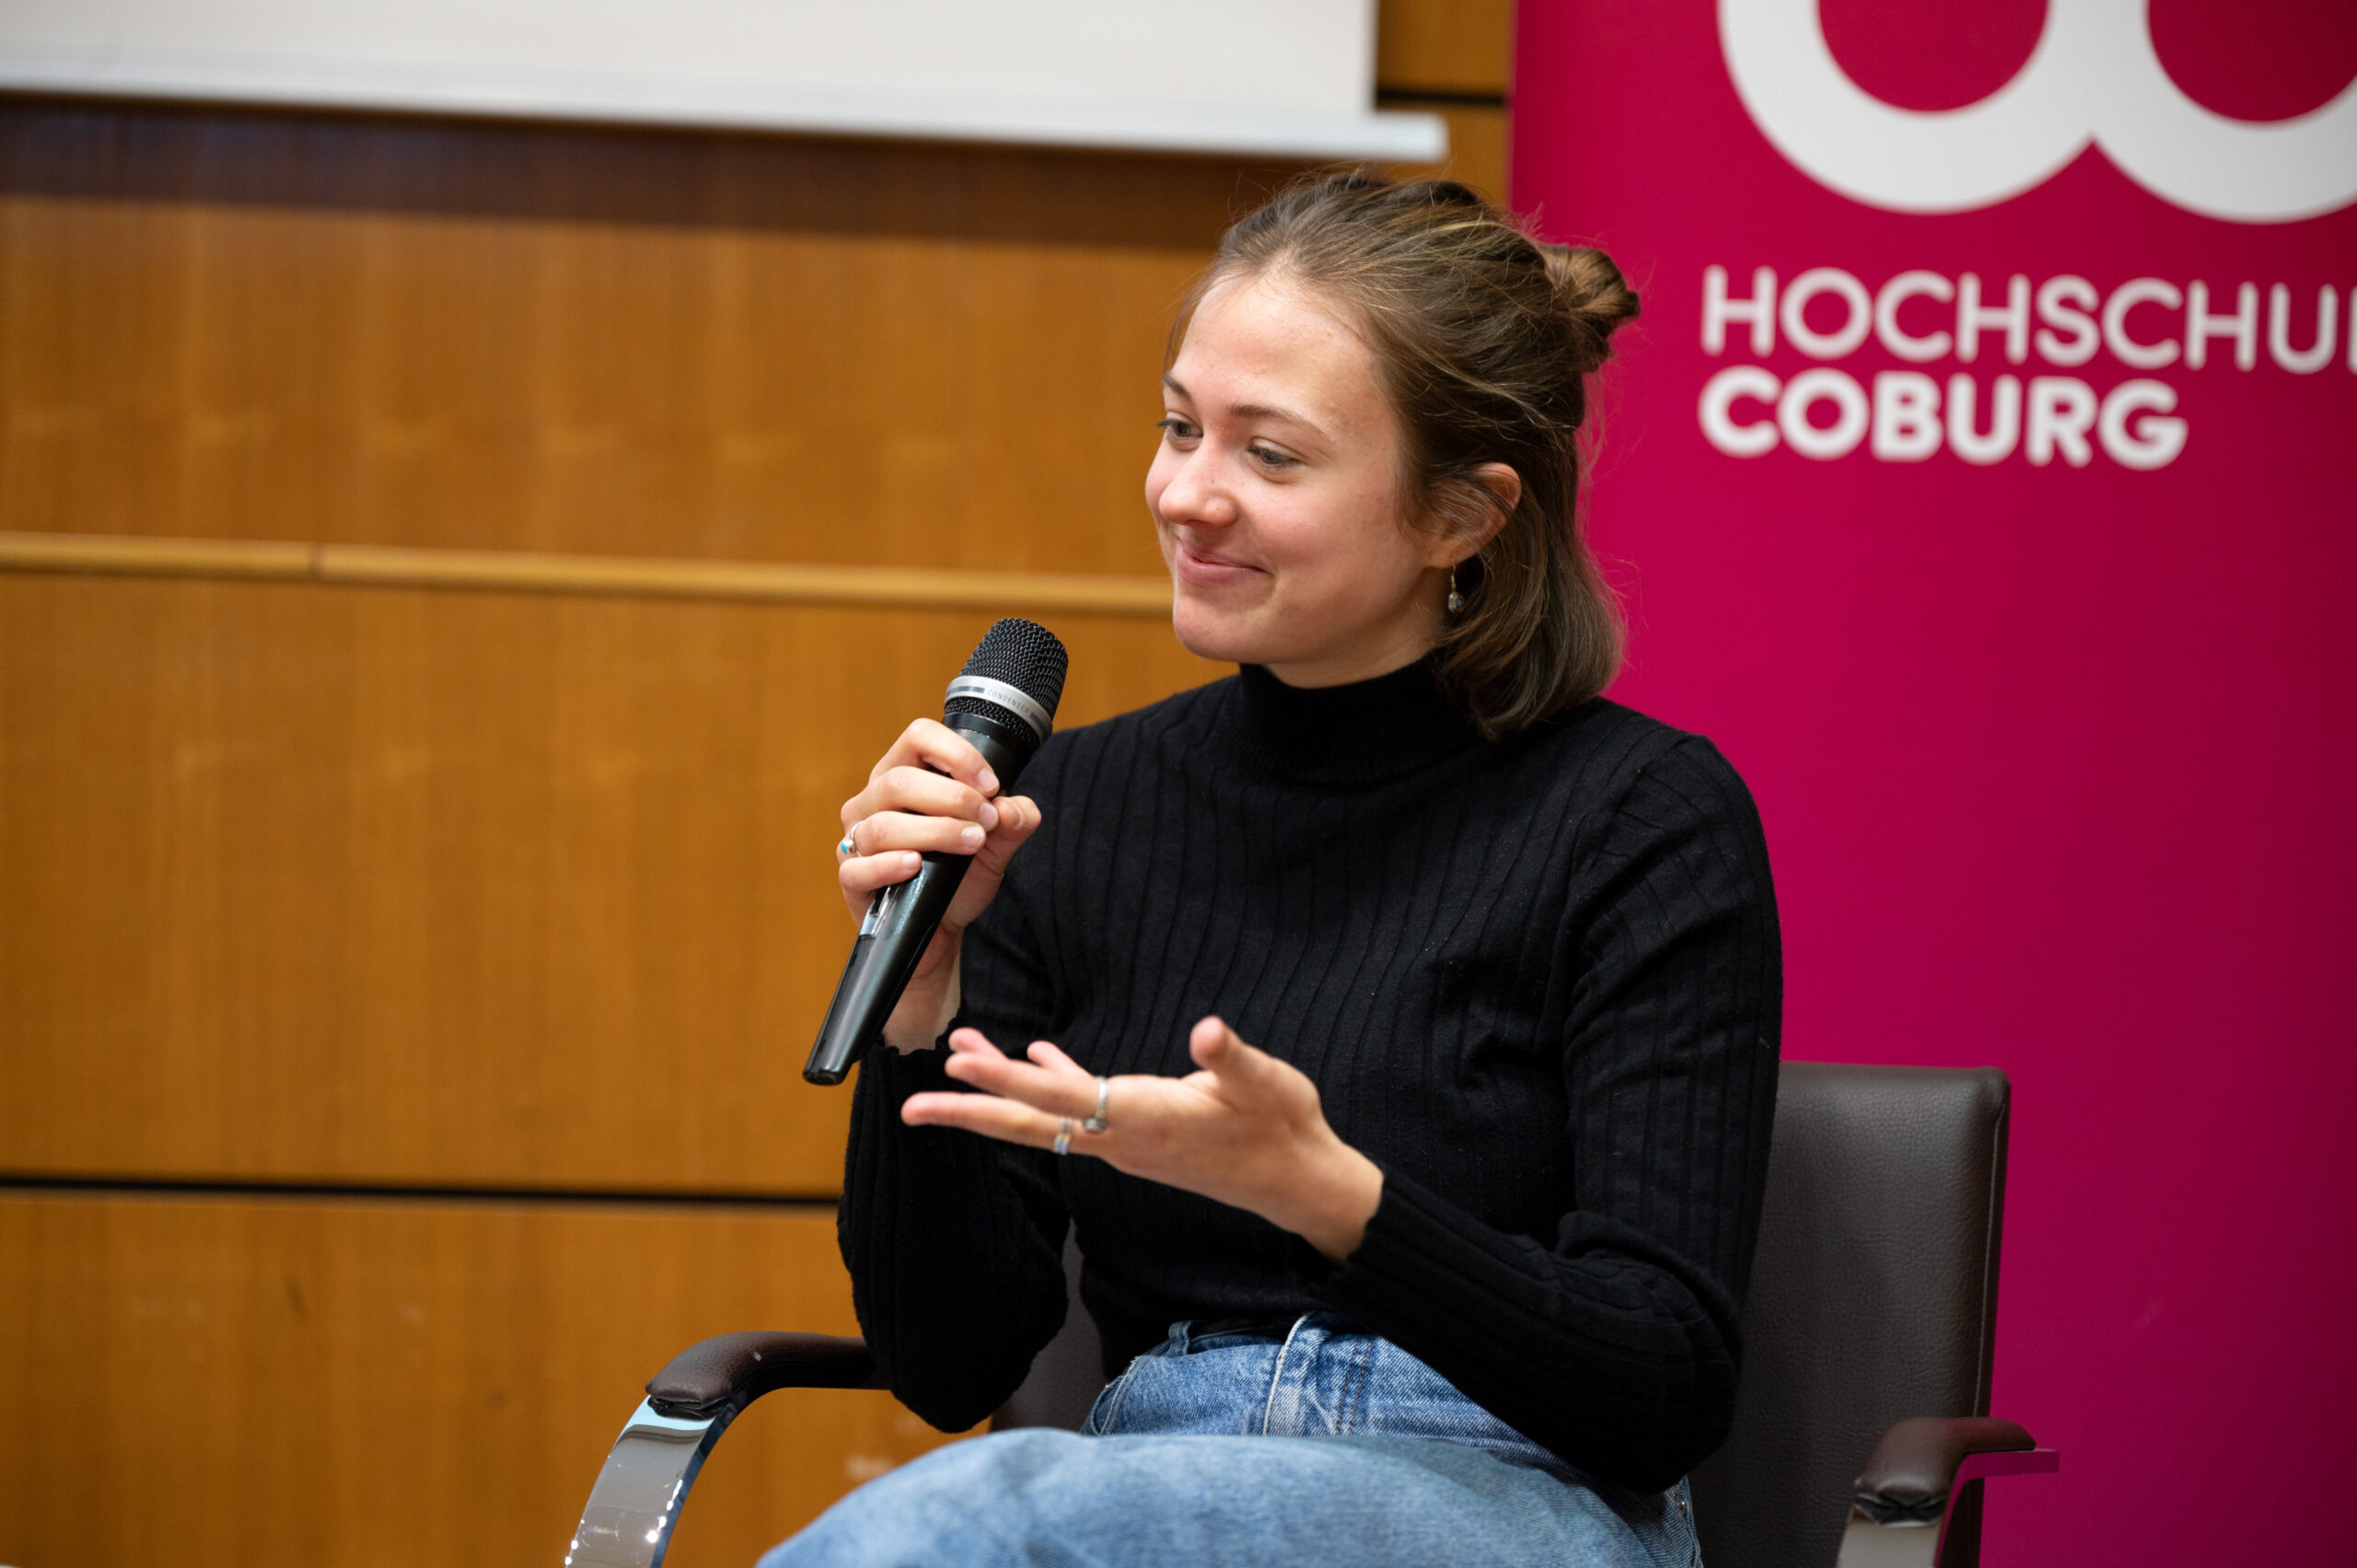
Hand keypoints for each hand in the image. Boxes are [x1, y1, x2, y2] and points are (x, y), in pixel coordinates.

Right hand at [837, 718, 1042, 1049]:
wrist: (941, 932)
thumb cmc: (957, 878)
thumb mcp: (996, 848)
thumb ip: (1013, 823)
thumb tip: (1011, 809)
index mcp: (904, 775)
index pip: (918, 737)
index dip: (956, 753)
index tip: (991, 784)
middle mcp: (873, 800)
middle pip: (899, 780)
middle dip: (952, 798)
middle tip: (985, 821)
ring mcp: (857, 839)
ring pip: (883, 824)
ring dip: (934, 831)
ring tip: (970, 844)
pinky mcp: (851, 879)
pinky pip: (858, 867)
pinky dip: (890, 865)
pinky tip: (917, 866)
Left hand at [901, 1016, 1384, 1261]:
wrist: (1300, 1183)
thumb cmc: (1284, 1128)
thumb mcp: (1267, 1083)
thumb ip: (1231, 1059)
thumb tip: (1209, 1032)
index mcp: (1145, 1117)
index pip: (1061, 1097)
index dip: (1006, 1082)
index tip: (958, 1068)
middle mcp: (1123, 1137)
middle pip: (1030, 1125)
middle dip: (969, 1114)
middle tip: (910, 1107)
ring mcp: (1126, 1141)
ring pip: (1046, 1117)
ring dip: (999, 1092)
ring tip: (957, 1056)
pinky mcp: (1138, 1135)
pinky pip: (1080, 1110)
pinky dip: (1050, 1082)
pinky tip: (1034, 1057)